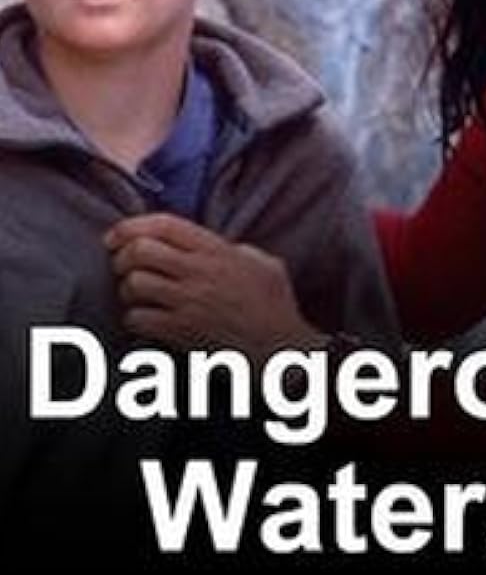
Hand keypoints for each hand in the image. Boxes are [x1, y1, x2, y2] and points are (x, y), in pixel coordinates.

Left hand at [103, 213, 324, 362]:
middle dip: (123, 257)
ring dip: (128, 290)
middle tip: (123, 267)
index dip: (132, 225)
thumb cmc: (275, 307)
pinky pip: (138, 319)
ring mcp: (188, 303)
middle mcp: (199, 272)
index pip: (164, 224)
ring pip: (134, 284)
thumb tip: (212, 247)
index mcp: (217, 249)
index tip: (116, 235)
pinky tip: (145, 320)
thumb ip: (235, 249)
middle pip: (140, 251)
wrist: (281, 350)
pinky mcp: (181, 332)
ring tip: (135, 295)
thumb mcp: (263, 263)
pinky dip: (134, 318)